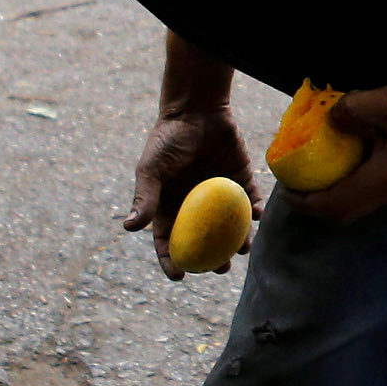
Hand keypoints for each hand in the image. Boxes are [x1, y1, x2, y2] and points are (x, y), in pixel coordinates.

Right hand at [123, 106, 258, 277]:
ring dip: (238, 241)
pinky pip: (250, 202)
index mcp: (171, 207)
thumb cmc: (168, 139)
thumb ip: (145, 197)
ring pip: (231, 227)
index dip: (172, 261)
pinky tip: (257, 216)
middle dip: (213, 259)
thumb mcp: (152, 168)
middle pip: (205, 241)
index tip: (180, 276)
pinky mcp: (241, 181)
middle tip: (219, 268)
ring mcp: (220, 196)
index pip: (170, 241)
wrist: (196, 110)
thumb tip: (128, 228)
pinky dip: (255, 210)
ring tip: (242, 248)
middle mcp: (196, 207)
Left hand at [291, 76, 386, 223]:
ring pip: (360, 204)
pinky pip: (373, 190)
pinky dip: (352, 183)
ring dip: (336, 195)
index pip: (334, 205)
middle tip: (298, 184)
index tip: (286, 188)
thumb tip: (332, 116)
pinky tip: (349, 155)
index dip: (305, 202)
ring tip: (318, 170)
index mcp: (382, 180)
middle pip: (345, 213)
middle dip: (317, 204)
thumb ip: (353, 109)